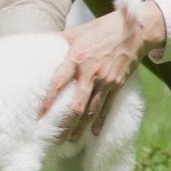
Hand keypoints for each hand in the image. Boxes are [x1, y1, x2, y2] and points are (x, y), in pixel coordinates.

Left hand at [40, 3, 160, 141]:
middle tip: (53, 139)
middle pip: (76, 105)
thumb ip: (57, 41)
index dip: (47, 101)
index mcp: (76, 58)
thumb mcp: (75, 32)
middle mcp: (91, 73)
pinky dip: (101, 121)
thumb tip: (36, 46)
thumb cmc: (100, 29)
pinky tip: (95, 134)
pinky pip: (107, 107)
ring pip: (91, 110)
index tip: (38, 115)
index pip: (58, 84)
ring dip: (80, 127)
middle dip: (64, 124)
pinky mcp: (118, 85)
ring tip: (69, 141)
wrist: (135, 30)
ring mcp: (106, 81)